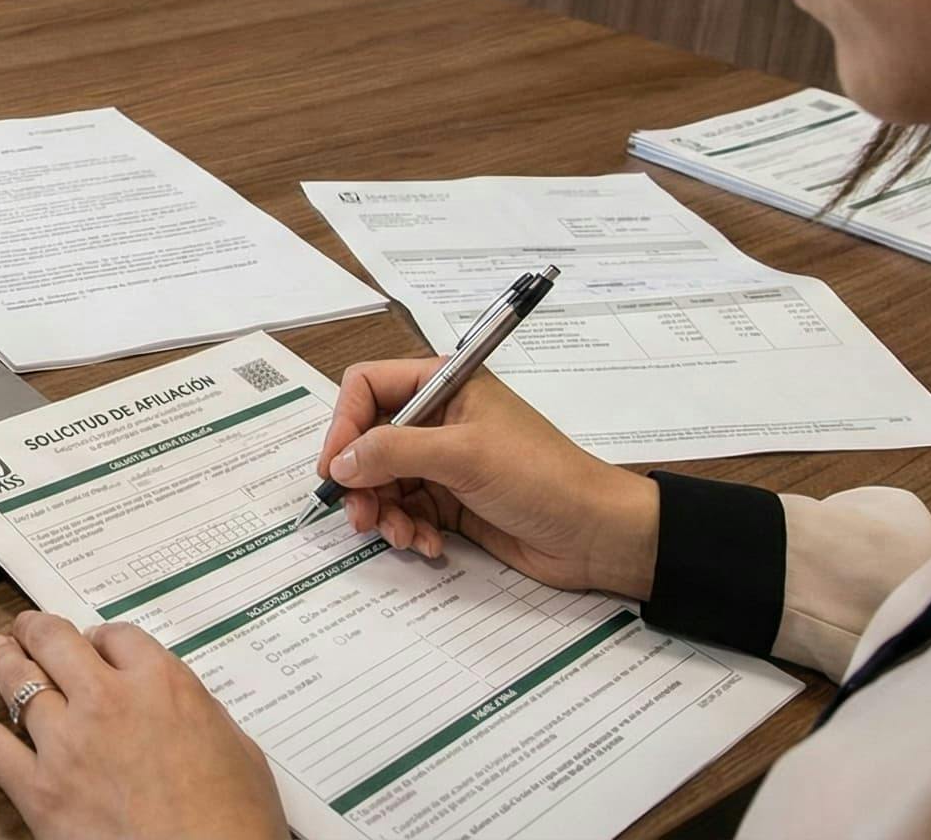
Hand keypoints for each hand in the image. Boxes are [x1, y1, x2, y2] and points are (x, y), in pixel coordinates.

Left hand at [0, 610, 283, 839]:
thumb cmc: (234, 824)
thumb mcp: (239, 751)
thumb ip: (202, 714)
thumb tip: (182, 708)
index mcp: (161, 685)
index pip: (117, 637)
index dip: (102, 637)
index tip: (97, 643)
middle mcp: (107, 702)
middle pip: (56, 643)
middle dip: (39, 629)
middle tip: (30, 627)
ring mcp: (66, 744)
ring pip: (18, 681)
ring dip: (4, 658)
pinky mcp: (39, 790)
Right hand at [317, 357, 657, 596]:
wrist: (595, 534)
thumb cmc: (539, 477)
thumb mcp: (464, 455)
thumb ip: (394, 452)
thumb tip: (340, 463)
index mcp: (443, 384)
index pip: (368, 387)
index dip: (344, 424)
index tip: (335, 468)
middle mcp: (438, 418)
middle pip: (368, 440)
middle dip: (362, 481)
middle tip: (361, 516)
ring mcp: (445, 462)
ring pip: (383, 482)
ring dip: (384, 513)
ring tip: (402, 537)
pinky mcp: (452, 501)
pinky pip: (407, 511)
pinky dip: (409, 530)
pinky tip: (429, 546)